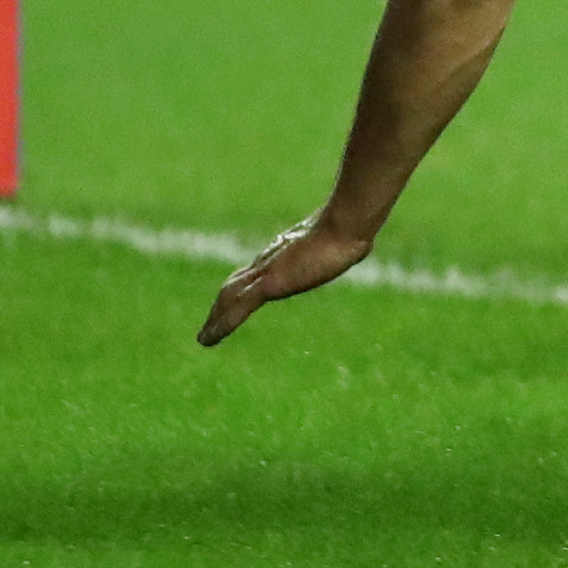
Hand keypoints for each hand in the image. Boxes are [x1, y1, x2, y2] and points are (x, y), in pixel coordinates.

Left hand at [199, 211, 375, 345]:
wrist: (345, 227)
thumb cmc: (351, 230)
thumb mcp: (346, 239)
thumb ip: (345, 243)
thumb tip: (363, 241)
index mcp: (285, 253)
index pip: (256, 271)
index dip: (242, 284)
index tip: (235, 293)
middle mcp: (269, 263)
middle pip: (236, 284)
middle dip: (222, 303)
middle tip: (210, 321)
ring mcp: (267, 272)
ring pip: (230, 298)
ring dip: (216, 319)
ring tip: (204, 338)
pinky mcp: (268, 284)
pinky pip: (237, 309)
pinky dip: (221, 325)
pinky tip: (208, 339)